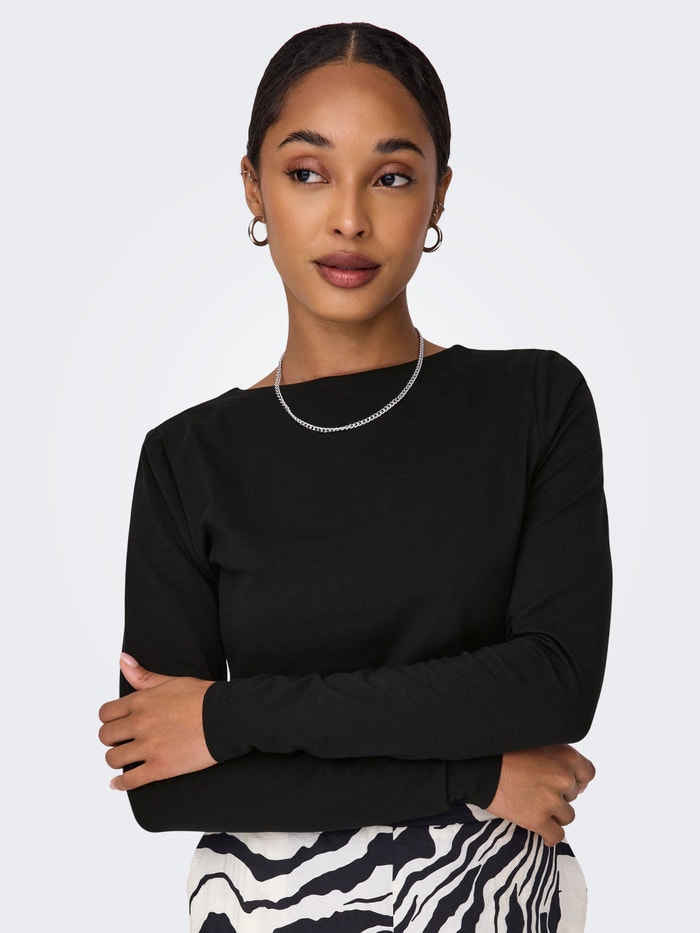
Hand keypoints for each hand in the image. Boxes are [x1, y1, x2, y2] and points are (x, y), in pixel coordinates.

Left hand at [98, 653, 215, 790]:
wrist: (227, 717)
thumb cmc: (203, 698)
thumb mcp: (170, 681)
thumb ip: (142, 675)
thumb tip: (122, 659)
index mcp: (141, 701)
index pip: (106, 713)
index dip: (109, 720)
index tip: (117, 724)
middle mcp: (140, 723)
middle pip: (105, 736)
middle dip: (112, 739)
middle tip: (122, 742)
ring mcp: (149, 746)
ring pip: (113, 759)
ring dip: (116, 760)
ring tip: (124, 760)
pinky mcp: (160, 767)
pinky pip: (129, 780)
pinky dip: (119, 784)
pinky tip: (117, 783)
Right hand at [486, 744, 594, 845]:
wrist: (479, 769)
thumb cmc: (504, 752)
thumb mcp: (535, 743)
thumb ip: (556, 758)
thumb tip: (573, 780)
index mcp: (565, 756)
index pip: (588, 773)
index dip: (577, 779)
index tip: (566, 783)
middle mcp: (563, 778)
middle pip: (572, 795)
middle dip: (558, 794)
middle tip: (537, 790)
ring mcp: (551, 800)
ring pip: (567, 816)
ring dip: (554, 813)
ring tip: (534, 806)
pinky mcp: (538, 820)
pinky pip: (556, 835)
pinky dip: (549, 835)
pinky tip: (542, 832)